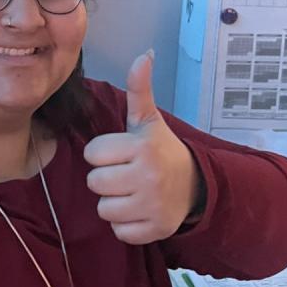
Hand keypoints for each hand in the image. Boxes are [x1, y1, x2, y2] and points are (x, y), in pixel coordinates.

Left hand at [84, 52, 202, 244]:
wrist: (194, 186)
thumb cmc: (161, 151)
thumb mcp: (148, 122)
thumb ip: (140, 90)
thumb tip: (143, 55)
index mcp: (142, 147)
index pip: (92, 154)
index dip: (103, 154)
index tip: (121, 154)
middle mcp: (148, 176)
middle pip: (94, 183)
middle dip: (107, 179)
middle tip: (126, 174)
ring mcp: (152, 205)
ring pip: (104, 210)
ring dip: (115, 203)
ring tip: (133, 192)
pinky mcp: (155, 230)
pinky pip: (119, 231)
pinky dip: (127, 225)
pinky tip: (140, 211)